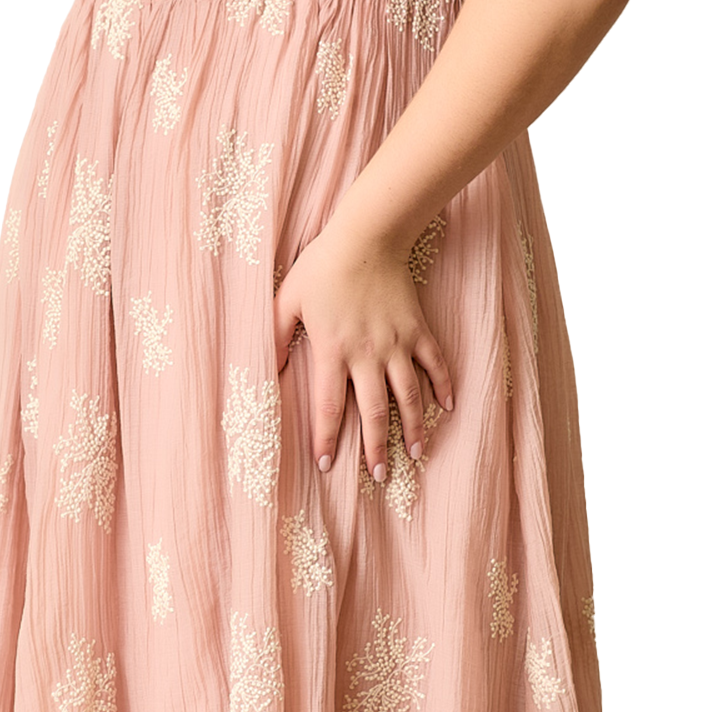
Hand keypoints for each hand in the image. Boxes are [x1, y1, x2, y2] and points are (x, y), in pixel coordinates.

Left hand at [273, 215, 454, 480]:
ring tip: (416, 455)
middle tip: (381, 476)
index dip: (326, 439)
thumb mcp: (288, 299)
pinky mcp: (418, 329)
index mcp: (332, 351)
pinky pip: (435, 363)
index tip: (326, 465)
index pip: (328, 407)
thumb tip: (265, 371)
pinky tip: (447, 407)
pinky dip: (443, 385)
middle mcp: (367, 354)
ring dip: (413, 428)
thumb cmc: (322, 266)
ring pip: (408, 396)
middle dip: (375, 448)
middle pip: (372, 412)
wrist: (368, 235)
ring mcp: (397, 343)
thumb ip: (275, 337)